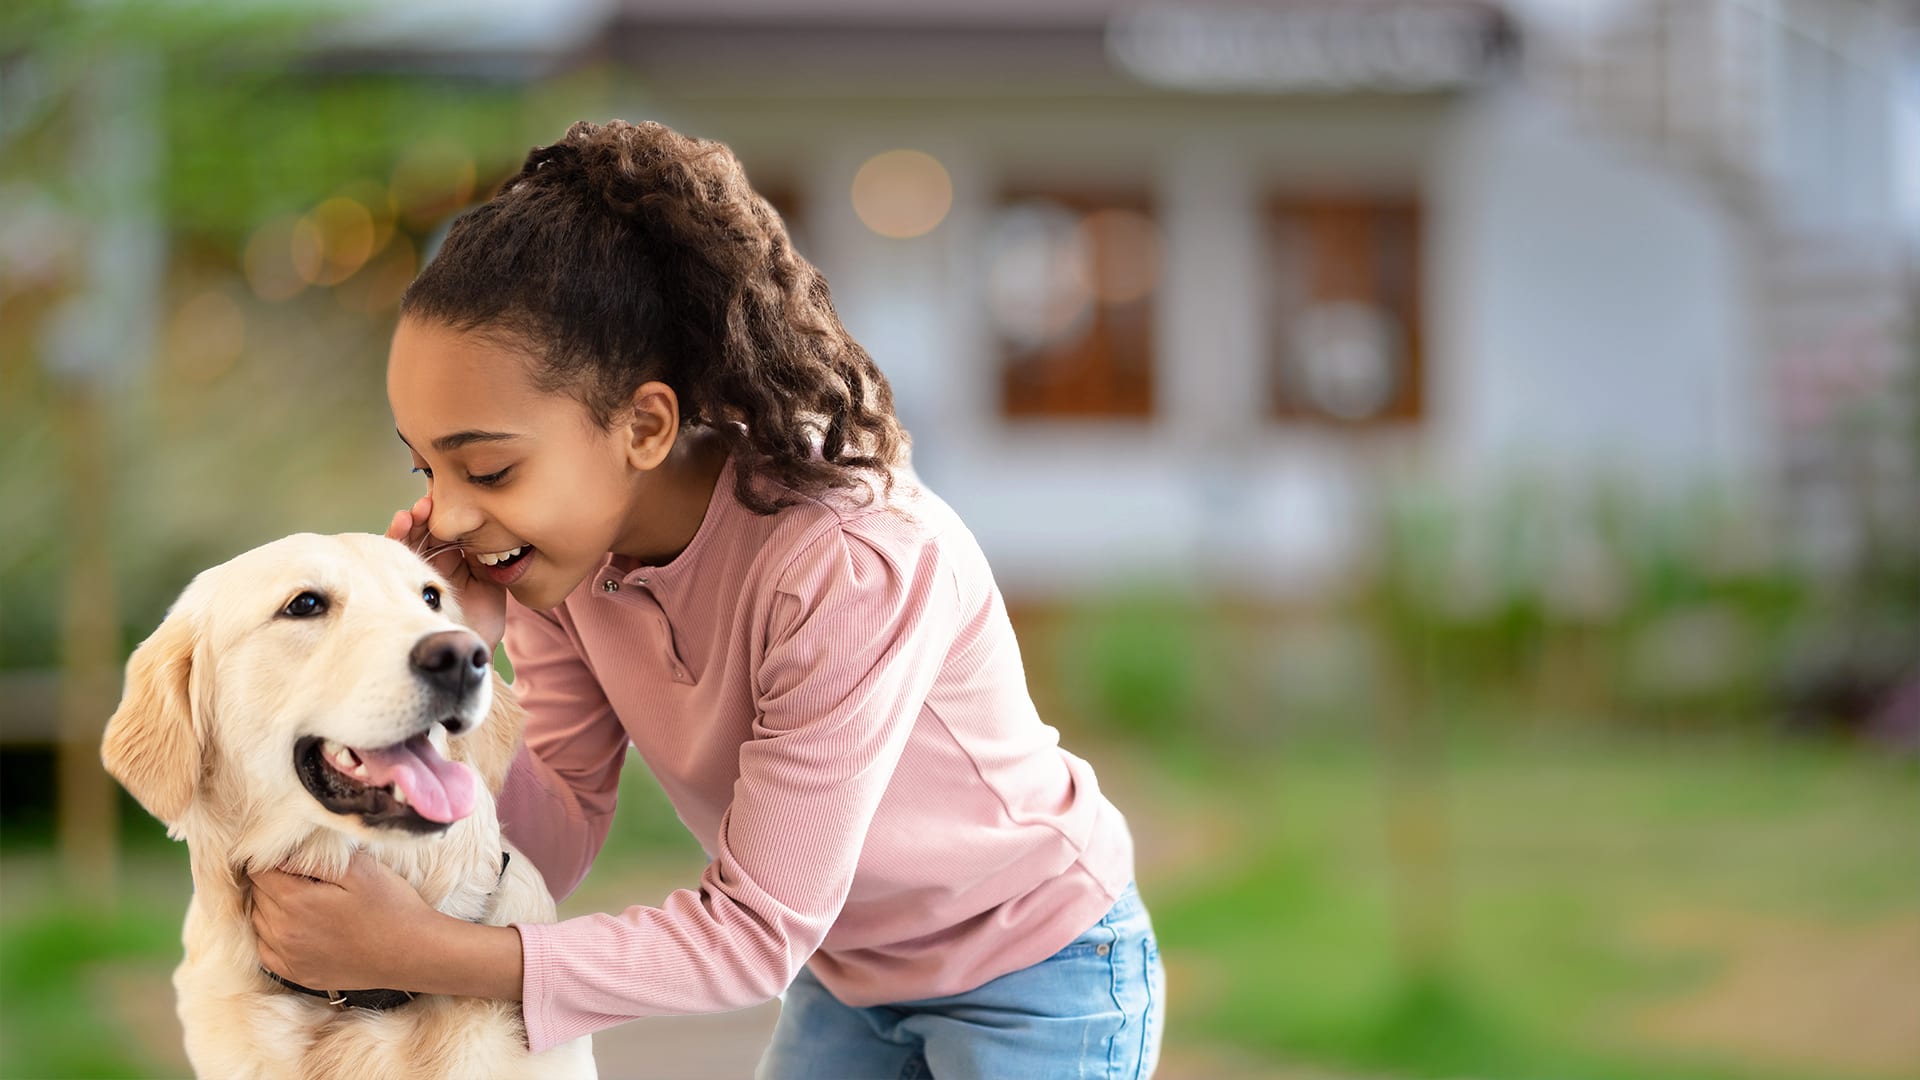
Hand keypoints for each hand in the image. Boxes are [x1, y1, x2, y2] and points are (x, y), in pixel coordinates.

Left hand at [250, 851, 437, 991]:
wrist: (413, 953)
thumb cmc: (391, 906)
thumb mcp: (360, 870)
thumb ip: (316, 858)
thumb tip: (281, 853)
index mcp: (295, 901)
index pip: (259, 871)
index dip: (269, 858)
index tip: (288, 854)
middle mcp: (283, 931)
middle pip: (257, 895)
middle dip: (272, 881)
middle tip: (301, 874)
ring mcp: (289, 957)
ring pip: (259, 921)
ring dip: (271, 906)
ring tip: (302, 898)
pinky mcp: (297, 974)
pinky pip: (266, 950)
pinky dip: (273, 935)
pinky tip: (296, 926)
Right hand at [388, 494, 506, 648]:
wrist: (466, 654)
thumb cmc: (482, 621)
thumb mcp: (490, 582)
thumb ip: (486, 557)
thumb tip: (485, 527)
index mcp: (458, 554)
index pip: (450, 525)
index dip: (448, 510)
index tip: (449, 497)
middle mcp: (436, 557)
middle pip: (427, 525)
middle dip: (427, 512)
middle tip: (429, 503)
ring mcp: (418, 567)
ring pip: (410, 536)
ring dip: (412, 520)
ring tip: (414, 512)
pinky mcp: (402, 579)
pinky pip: (394, 554)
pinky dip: (397, 536)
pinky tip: (401, 523)